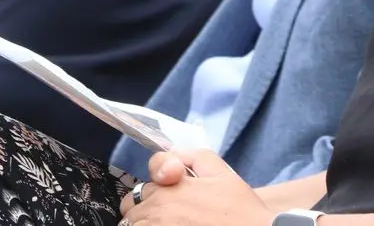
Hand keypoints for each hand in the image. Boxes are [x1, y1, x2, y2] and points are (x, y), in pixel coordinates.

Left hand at [121, 150, 271, 225]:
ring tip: (175, 225)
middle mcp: (159, 210)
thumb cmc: (241, 210)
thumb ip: (192, 155)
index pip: (141, 188)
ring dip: (147, 224)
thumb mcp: (221, 171)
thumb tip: (170, 154)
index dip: (152, 193)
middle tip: (171, 217)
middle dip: (145, 213)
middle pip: (132, 211)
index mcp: (170, 187)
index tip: (165, 199)